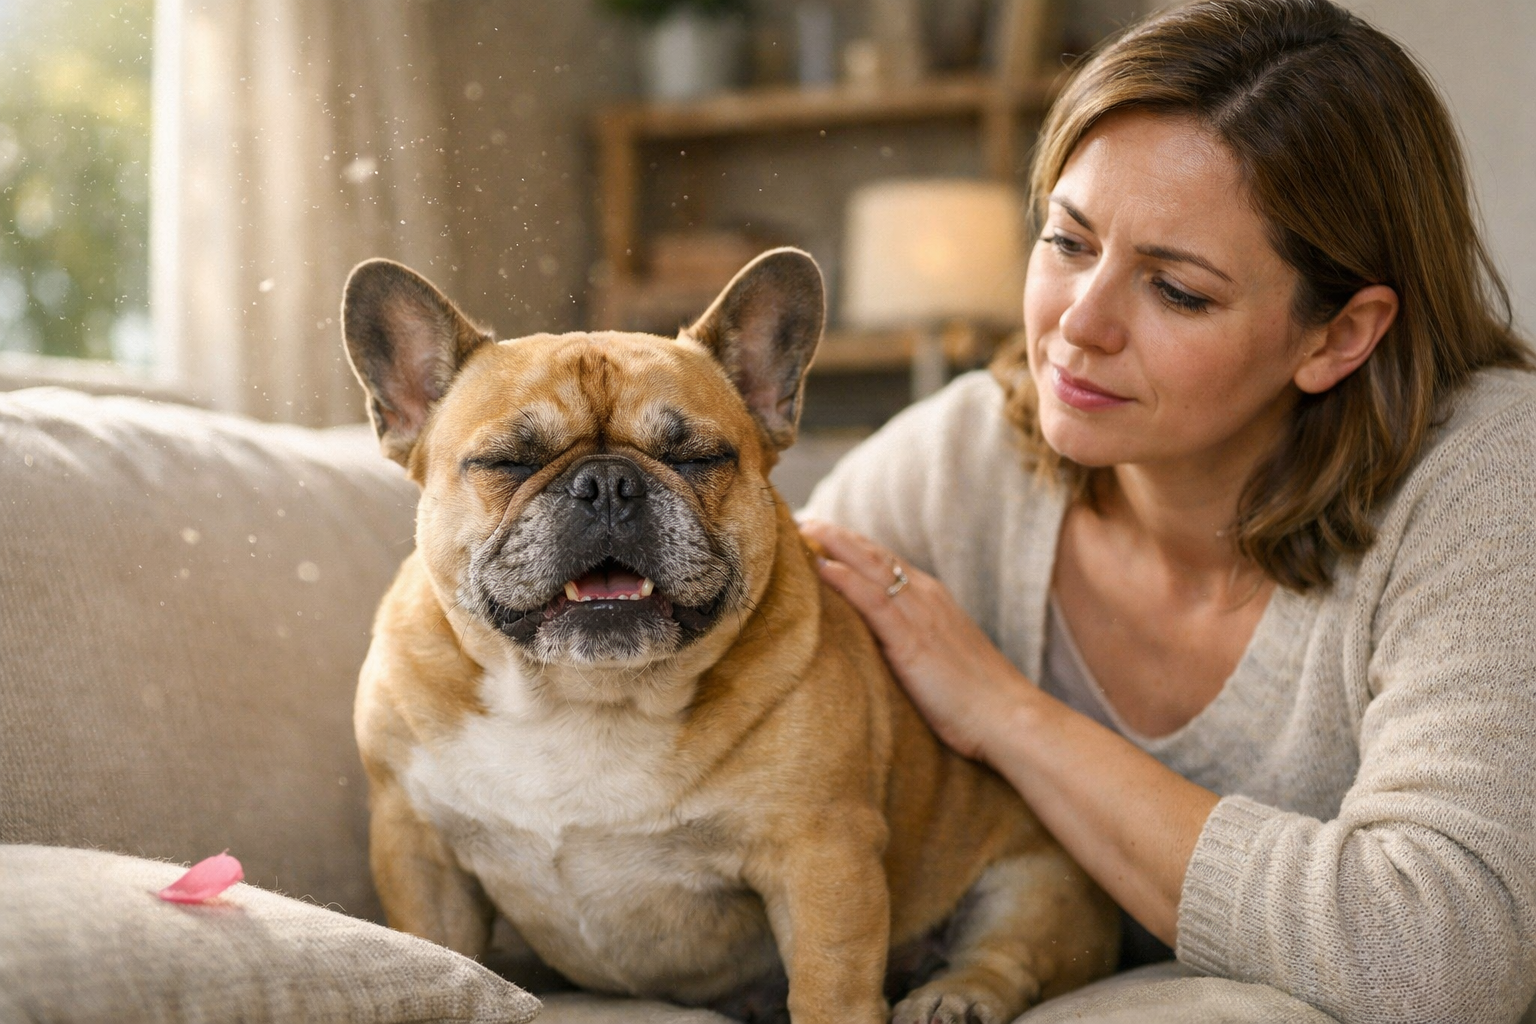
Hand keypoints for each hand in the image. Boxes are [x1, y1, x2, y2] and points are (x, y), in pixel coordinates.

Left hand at [799, 519, 1035, 762]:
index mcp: (934, 599)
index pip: (887, 561)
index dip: (854, 545)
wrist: (1009, 717)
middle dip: (838, 535)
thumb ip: (913, 642)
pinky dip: (846, 579)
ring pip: (871, 567)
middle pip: (874, 554)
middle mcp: (926, 597)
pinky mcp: (912, 640)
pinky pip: (873, 600)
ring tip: (804, 529)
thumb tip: (880, 645)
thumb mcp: (941, 658)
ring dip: (835, 544)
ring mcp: (920, 615)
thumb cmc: (977, 700)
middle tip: (804, 519)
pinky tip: (821, 567)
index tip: (823, 533)